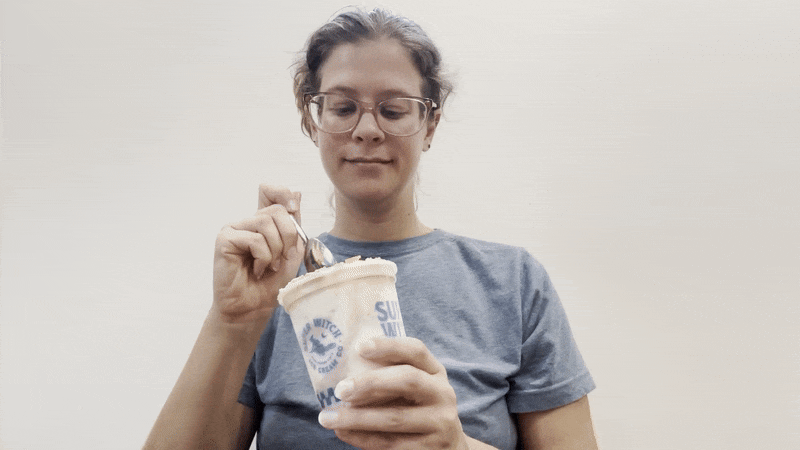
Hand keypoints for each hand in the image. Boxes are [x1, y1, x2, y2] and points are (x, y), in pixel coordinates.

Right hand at [212, 185, 303, 323]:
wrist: (253, 308)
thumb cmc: (271, 282)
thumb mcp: (291, 252)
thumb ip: (294, 225)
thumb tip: (296, 193)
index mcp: (263, 223)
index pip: (269, 192)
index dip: (283, 194)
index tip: (293, 210)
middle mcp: (247, 222)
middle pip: (276, 210)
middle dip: (288, 237)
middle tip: (282, 258)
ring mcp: (234, 229)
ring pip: (266, 223)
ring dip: (275, 249)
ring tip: (268, 266)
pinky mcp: (225, 239)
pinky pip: (254, 239)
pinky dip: (263, 257)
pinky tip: (256, 270)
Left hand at [318, 337, 469, 449]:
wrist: (448, 448)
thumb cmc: (419, 409)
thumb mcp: (416, 387)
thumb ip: (391, 375)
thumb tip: (343, 369)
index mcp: (436, 372)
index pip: (416, 350)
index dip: (389, 346)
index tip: (359, 347)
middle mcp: (443, 394)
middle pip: (408, 380)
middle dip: (370, 383)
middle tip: (340, 389)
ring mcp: (439, 423)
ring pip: (394, 418)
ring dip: (356, 417)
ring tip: (328, 417)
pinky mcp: (428, 449)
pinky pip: (389, 443)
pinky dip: (361, 438)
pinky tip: (342, 432)